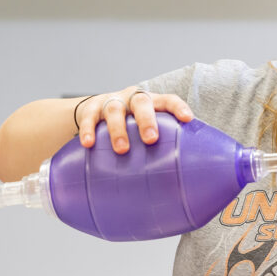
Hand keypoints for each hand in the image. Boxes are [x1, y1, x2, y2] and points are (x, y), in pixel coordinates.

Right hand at [76, 87, 192, 153]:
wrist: (94, 112)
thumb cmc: (131, 127)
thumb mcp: (146, 129)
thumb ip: (162, 144)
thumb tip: (182, 176)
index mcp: (152, 102)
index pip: (168, 100)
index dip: (178, 107)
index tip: (187, 119)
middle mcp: (132, 99)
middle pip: (141, 103)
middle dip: (147, 121)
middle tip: (151, 139)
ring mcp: (111, 101)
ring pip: (115, 110)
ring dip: (118, 129)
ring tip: (121, 149)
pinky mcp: (91, 108)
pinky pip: (89, 118)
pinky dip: (89, 130)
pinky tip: (89, 144)